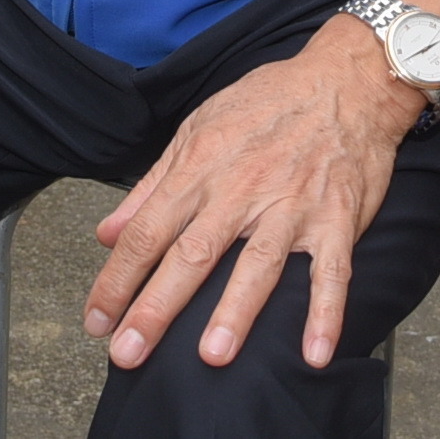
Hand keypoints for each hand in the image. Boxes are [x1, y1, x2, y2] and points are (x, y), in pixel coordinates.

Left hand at [85, 17, 424, 370]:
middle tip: (128, 353)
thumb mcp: (196, 130)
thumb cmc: (265, 105)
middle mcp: (240, 191)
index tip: (96, 320)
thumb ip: (151, 186)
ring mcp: (291, 207)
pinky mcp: (338, 219)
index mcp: (199, 169)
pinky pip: (333, 273)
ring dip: (235, 312)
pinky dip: (325, 313)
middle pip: (191, 254)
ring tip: (212, 355)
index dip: (117, 279)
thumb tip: (107, 233)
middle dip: (156, 306)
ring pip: (257, 265)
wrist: (343, 83)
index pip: (146, 232)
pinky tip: (314, 353)